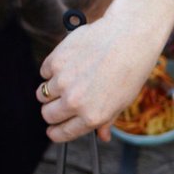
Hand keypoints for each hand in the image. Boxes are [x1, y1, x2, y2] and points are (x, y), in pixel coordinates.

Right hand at [38, 17, 163, 142]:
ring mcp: (63, 82)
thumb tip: (103, 136)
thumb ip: (107, 120)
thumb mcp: (123, 101)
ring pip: (42, 94)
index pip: (61, 134)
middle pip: (47, 115)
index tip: (53, 129)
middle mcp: (75, 102)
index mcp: (92, 117)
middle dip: (52, 111)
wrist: (128, 37)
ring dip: (52, 89)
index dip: (56, 132)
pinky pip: (44, 72)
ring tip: (70, 78)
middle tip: (62, 101)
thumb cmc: (130, 70)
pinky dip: (53, 69)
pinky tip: (71, 62)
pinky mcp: (56, 61)